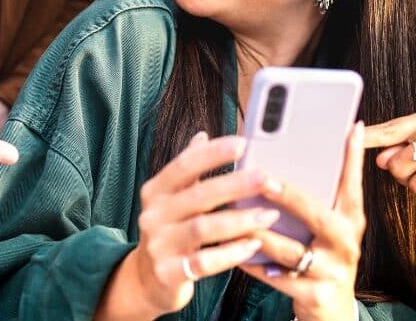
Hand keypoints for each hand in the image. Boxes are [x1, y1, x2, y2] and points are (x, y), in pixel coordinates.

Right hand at [107, 133, 278, 318]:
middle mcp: (153, 215)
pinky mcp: (169, 273)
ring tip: (269, 214)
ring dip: (239, 221)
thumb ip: (188, 171)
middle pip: (198, 196)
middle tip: (267, 178)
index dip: (212, 153)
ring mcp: (159, 245)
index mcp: (156, 191)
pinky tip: (253, 245)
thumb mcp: (172, 199)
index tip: (243, 144)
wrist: (147, 279)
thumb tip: (202, 135)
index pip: (184, 166)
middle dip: (236, 185)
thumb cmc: (169, 231)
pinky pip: (204, 262)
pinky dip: (231, 253)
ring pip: (203, 228)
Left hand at [240, 123, 364, 320]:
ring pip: (290, 249)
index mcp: (350, 219)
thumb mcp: (332, 224)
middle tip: (264, 179)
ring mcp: (331, 270)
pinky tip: (235, 252)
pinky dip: (254, 264)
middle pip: (317, 215)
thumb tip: (317, 144)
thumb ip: (321, 191)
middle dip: (290, 196)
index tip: (348, 127)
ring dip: (259, 233)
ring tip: (234, 217)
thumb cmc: (325, 254)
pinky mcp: (314, 294)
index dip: (352, 155)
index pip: (352, 182)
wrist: (332, 310)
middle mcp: (346, 242)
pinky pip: (276, 277)